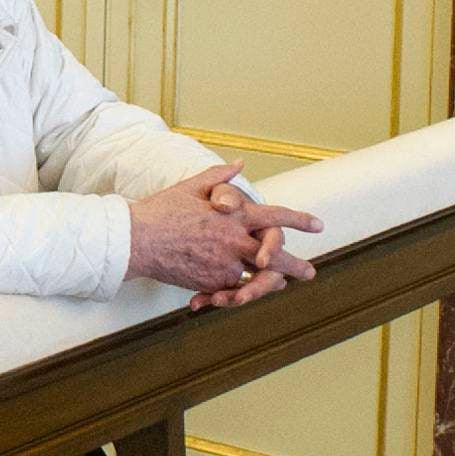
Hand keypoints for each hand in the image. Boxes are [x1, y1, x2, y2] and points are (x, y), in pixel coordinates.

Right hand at [127, 164, 320, 310]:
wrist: (136, 239)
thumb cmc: (162, 210)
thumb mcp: (192, 186)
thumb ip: (221, 176)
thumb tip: (240, 163)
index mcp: (234, 216)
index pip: (275, 217)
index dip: (299, 221)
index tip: (318, 226)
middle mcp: (234, 241)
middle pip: (275, 255)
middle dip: (295, 265)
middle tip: (310, 272)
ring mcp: (223, 265)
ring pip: (257, 277)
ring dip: (272, 283)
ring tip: (282, 285)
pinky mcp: (210, 283)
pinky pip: (232, 289)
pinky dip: (239, 291)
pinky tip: (248, 292)